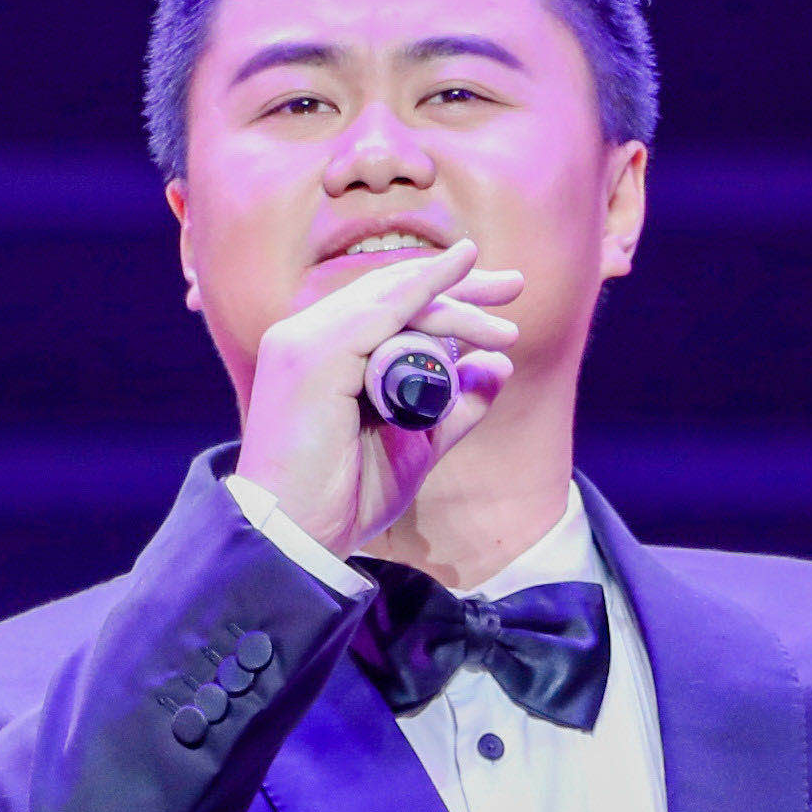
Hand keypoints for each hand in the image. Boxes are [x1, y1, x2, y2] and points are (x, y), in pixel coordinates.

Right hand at [236, 237, 525, 555]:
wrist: (297, 538)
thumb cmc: (345, 497)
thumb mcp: (417, 444)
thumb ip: (455, 406)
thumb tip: (499, 364)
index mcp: (323, 355)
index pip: (387, 307)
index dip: (443, 295)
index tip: (498, 302)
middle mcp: (307, 337)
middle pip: (392, 293)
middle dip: (457, 285)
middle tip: (515, 285)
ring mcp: (305, 342)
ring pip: (392, 301)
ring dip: (455, 303)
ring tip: (506, 327)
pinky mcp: (312, 355)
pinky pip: (378, 311)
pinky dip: (421, 289)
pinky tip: (458, 272)